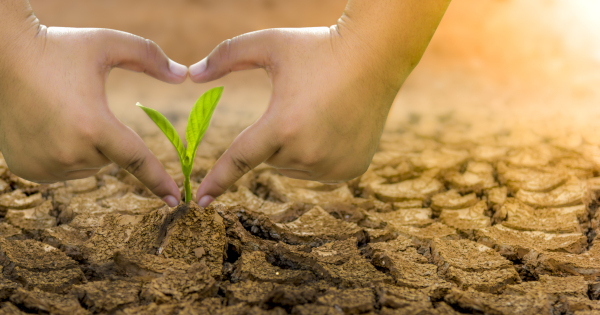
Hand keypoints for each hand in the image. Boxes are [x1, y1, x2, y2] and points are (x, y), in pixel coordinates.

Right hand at [0, 19, 186, 205]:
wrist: (1, 54)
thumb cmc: (58, 47)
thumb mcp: (107, 44)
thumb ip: (149, 57)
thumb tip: (183, 75)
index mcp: (93, 125)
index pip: (137, 161)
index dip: (159, 181)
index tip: (176, 200)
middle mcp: (69, 152)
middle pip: (110, 158)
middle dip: (106, 136)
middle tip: (80, 106)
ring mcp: (44, 165)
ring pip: (87, 166)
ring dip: (85, 147)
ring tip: (60, 114)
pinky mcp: (27, 171)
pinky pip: (63, 170)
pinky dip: (63, 154)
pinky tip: (47, 127)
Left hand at [190, 27, 403, 205]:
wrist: (375, 56)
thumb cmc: (318, 46)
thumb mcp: (270, 44)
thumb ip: (226, 56)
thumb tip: (191, 74)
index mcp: (283, 125)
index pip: (239, 159)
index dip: (217, 180)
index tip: (201, 201)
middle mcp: (308, 152)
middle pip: (270, 157)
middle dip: (274, 135)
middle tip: (299, 105)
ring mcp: (333, 165)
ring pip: (294, 166)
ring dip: (295, 147)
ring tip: (320, 114)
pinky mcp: (351, 170)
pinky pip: (319, 171)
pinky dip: (319, 154)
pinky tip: (335, 126)